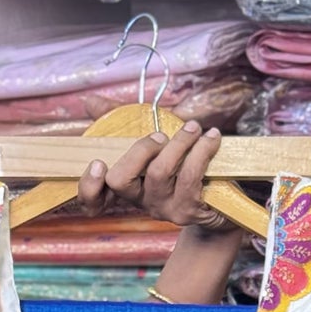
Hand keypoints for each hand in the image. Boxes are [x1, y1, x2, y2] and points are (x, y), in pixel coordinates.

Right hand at [78, 120, 237, 236]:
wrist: (220, 200)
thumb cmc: (181, 165)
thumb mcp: (152, 141)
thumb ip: (119, 120)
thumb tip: (91, 101)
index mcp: (127, 185)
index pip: (93, 199)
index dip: (89, 186)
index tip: (97, 163)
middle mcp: (140, 201)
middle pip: (121, 180)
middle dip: (140, 149)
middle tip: (161, 135)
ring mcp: (164, 208)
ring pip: (159, 172)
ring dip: (178, 142)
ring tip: (194, 127)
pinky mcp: (189, 210)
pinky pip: (190, 176)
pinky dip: (202, 150)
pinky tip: (212, 138)